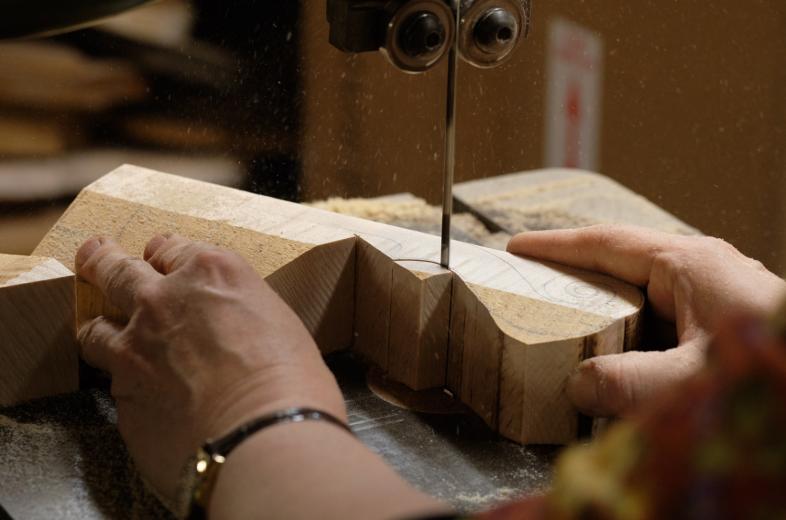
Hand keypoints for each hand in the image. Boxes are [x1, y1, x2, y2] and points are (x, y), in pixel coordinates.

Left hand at [75, 235, 344, 501]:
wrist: (261, 435)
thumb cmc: (291, 380)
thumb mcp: (277, 322)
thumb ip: (238, 313)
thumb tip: (229, 331)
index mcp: (210, 272)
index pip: (171, 248)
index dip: (164, 254)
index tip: (159, 258)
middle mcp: (163, 299)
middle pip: (115, 269)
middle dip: (101, 261)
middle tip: (93, 256)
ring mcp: (135, 346)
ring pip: (95, 328)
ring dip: (101, 328)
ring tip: (100, 331)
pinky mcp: (122, 394)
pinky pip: (114, 383)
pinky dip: (126, 386)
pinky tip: (143, 397)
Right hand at [507, 225, 785, 416]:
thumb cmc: (771, 373)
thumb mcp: (683, 381)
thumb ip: (620, 383)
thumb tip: (580, 386)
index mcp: (688, 265)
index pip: (605, 243)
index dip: (556, 246)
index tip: (517, 249)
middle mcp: (702, 272)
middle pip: (622, 265)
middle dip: (577, 277)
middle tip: (535, 290)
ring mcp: (716, 297)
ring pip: (643, 297)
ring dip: (606, 313)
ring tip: (569, 331)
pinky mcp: (724, 325)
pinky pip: (663, 322)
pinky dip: (633, 336)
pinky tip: (620, 360)